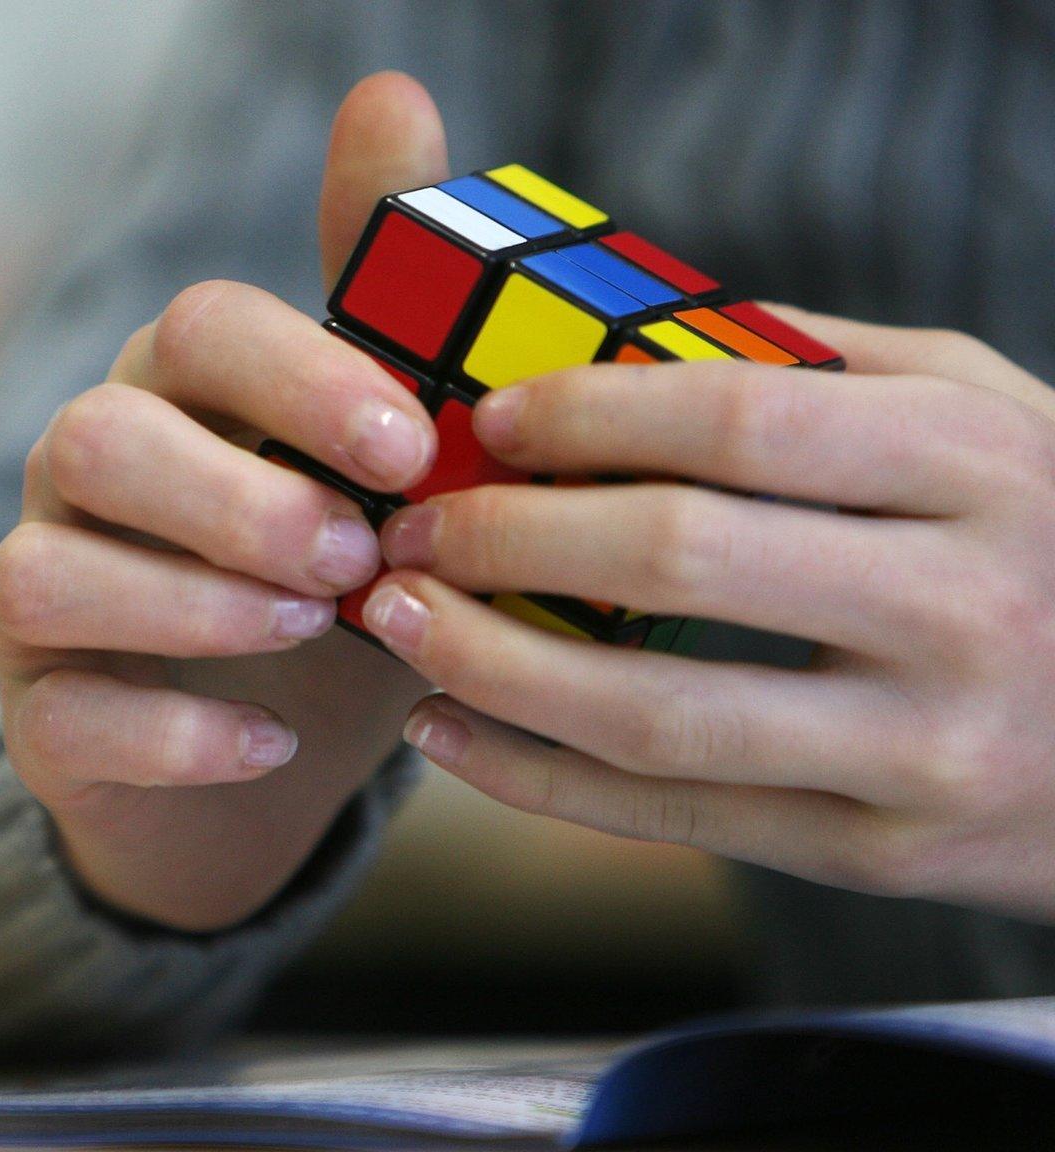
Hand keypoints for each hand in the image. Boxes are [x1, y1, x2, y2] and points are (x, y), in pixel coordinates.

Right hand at [0, 73, 446, 931]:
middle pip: (96, 438)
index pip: (196, 332)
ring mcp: (47, 598)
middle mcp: (84, 479)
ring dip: (187, 604)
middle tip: (354, 556)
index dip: (298, 379)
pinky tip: (271, 745)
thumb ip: (386, 293)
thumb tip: (393, 89)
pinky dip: (170, 732)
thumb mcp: (385, 454)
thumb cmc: (339, 581)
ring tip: (304, 633)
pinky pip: (62, 717)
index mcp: (177, 395)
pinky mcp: (41, 719)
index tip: (410, 447)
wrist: (277, 756)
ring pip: (45, 572)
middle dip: (233, 495)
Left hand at [366, 309, 1054, 921]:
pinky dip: (534, 780)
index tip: (486, 417)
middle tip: (404, 524)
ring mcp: (921, 750)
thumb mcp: (986, 416)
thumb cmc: (1053, 538)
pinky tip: (445, 732)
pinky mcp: (879, 857)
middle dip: (503, 536)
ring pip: (656, 714)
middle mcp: (957, 607)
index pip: (736, 418)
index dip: (587, 413)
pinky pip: (671, 819)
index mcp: (974, 466)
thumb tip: (623, 336)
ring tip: (392, 622)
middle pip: (676, 560)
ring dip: (488, 668)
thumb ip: (822, 366)